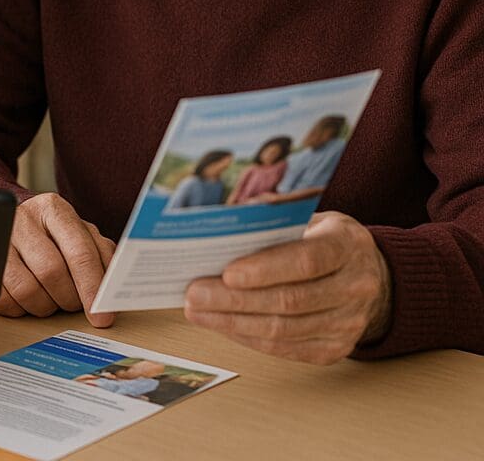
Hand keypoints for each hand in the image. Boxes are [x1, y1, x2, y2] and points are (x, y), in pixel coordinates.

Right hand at [0, 193, 115, 326]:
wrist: (10, 218)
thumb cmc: (51, 232)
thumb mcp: (80, 233)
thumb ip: (102, 255)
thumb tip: (117, 287)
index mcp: (54, 209)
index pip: (79, 252)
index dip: (93, 288)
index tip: (102, 316)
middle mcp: (24, 218)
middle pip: (52, 273)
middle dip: (68, 299)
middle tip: (73, 304)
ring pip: (27, 290)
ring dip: (44, 307)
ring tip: (50, 300)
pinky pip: (3, 299)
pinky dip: (20, 309)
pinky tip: (27, 300)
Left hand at [183, 211, 391, 364]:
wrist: (369, 273)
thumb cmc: (325, 238)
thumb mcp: (310, 215)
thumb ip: (275, 216)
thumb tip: (225, 219)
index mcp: (347, 245)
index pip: (306, 260)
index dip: (265, 269)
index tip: (226, 273)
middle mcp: (355, 287)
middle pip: (289, 300)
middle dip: (235, 300)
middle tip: (194, 293)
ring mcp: (348, 323)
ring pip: (284, 330)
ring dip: (234, 323)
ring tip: (197, 311)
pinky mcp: (335, 348)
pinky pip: (286, 348)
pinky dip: (249, 338)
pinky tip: (222, 325)